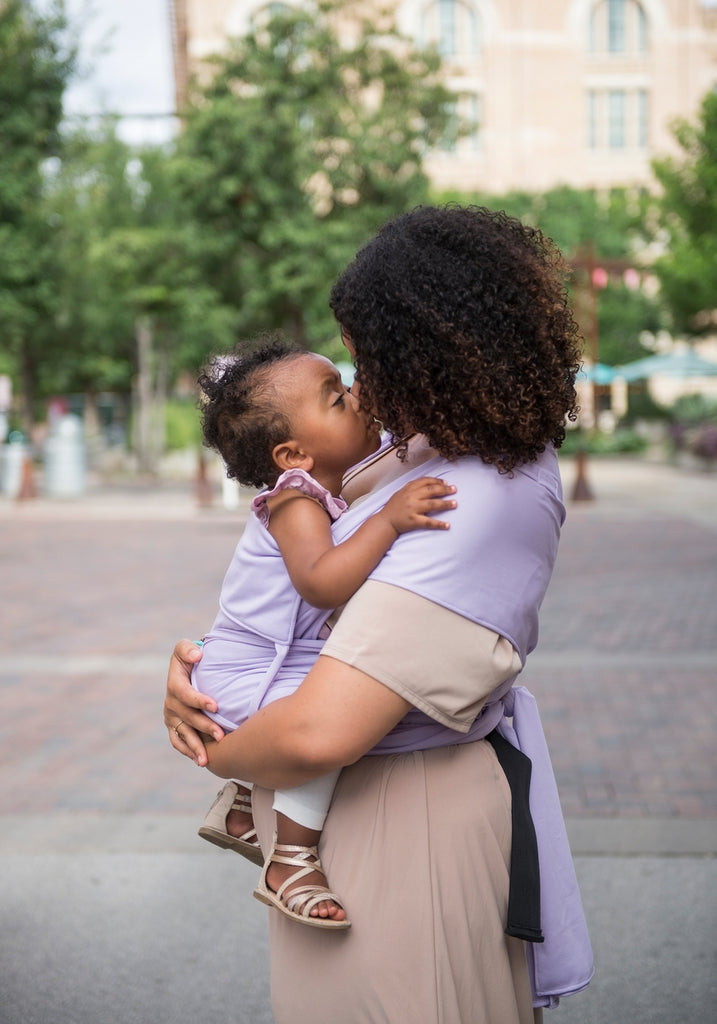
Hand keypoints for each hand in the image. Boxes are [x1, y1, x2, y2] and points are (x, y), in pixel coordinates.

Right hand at [163, 639, 224, 766]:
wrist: (188, 669)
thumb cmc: (191, 657)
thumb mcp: (186, 648)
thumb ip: (188, 649)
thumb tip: (197, 656)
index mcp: (174, 683)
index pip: (185, 694)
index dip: (199, 700)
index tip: (216, 706)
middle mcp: (170, 702)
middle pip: (187, 717)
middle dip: (204, 726)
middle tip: (221, 735)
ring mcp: (171, 716)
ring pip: (182, 733)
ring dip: (195, 746)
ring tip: (206, 760)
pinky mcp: (174, 726)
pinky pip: (178, 741)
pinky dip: (187, 751)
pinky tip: (199, 760)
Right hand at [382, 477, 456, 533]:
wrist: (385, 522)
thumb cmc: (394, 507)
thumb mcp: (401, 492)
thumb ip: (413, 487)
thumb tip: (430, 483)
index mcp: (408, 489)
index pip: (425, 481)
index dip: (437, 481)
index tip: (446, 482)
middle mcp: (411, 497)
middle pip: (431, 491)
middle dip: (444, 489)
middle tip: (454, 489)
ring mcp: (412, 509)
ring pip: (432, 504)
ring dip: (445, 504)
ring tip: (455, 504)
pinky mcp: (413, 521)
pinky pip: (429, 522)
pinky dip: (439, 524)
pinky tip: (448, 525)